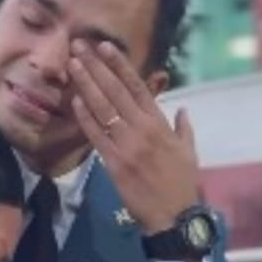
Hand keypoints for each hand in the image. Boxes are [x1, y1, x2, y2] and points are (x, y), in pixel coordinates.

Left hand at [68, 40, 198, 233]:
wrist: (174, 215)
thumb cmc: (181, 183)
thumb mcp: (188, 151)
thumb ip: (183, 128)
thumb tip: (182, 109)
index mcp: (160, 123)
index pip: (138, 87)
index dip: (120, 65)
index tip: (105, 47)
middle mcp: (142, 129)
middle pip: (116, 91)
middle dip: (96, 67)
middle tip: (79, 46)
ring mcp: (127, 145)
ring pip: (104, 109)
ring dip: (86, 85)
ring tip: (72, 65)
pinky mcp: (114, 163)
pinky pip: (97, 136)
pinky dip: (85, 118)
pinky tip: (75, 100)